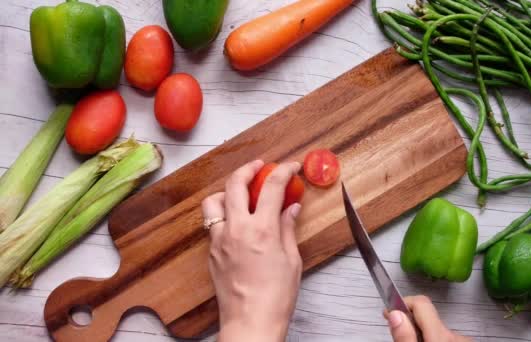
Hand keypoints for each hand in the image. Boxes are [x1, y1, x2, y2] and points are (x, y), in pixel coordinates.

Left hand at [202, 160, 303, 341]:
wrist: (251, 322)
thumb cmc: (275, 297)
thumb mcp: (291, 260)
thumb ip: (288, 228)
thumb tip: (291, 209)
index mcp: (262, 229)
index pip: (271, 187)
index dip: (283, 170)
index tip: (290, 166)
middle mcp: (236, 229)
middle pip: (235, 184)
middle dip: (248, 168)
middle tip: (260, 166)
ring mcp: (220, 240)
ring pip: (213, 201)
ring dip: (226, 191)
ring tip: (240, 194)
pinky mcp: (212, 252)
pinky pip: (211, 223)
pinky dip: (222, 214)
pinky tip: (235, 221)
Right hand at [384, 296, 469, 341]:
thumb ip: (405, 336)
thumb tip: (394, 313)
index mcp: (441, 336)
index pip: (421, 302)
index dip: (402, 303)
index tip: (389, 312)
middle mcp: (457, 335)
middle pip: (428, 318)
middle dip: (413, 324)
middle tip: (401, 337)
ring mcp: (465, 340)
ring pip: (438, 329)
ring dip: (426, 334)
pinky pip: (448, 336)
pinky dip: (437, 339)